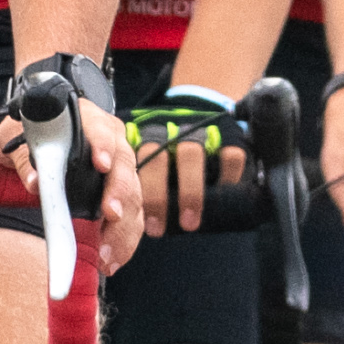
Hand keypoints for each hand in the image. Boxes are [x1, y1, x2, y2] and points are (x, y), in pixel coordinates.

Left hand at [0, 65, 140, 276]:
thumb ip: (23, 157)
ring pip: (133, 196)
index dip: (103, 146)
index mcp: (87, 121)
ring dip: (123, 227)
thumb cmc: (30, 134)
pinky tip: (112, 260)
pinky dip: (124, 240)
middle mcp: (111, 143)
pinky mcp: (121, 195)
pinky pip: (132, 217)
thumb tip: (34, 183)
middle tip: (111, 215)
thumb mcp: (14, 138)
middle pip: (124, 166)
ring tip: (108, 254)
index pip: (101, 130)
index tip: (101, 165)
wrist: (40, 137)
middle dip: (120, 193)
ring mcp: (119, 170)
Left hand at [124, 100, 239, 239]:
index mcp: (139, 137)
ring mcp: (196, 130)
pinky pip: (229, 155)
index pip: (127, 160)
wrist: (199, 114)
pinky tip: (220, 201)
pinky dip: (227, 179)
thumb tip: (114, 225)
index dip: (122, 188)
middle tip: (155, 230)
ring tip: (188, 224)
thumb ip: (129, 185)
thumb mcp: (142, 162)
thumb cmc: (164, 158)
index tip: (118, 216)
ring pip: (190, 155)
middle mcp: (166, 130)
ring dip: (189, 193)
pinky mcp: (226, 133)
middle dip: (155, 197)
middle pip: (155, 158)